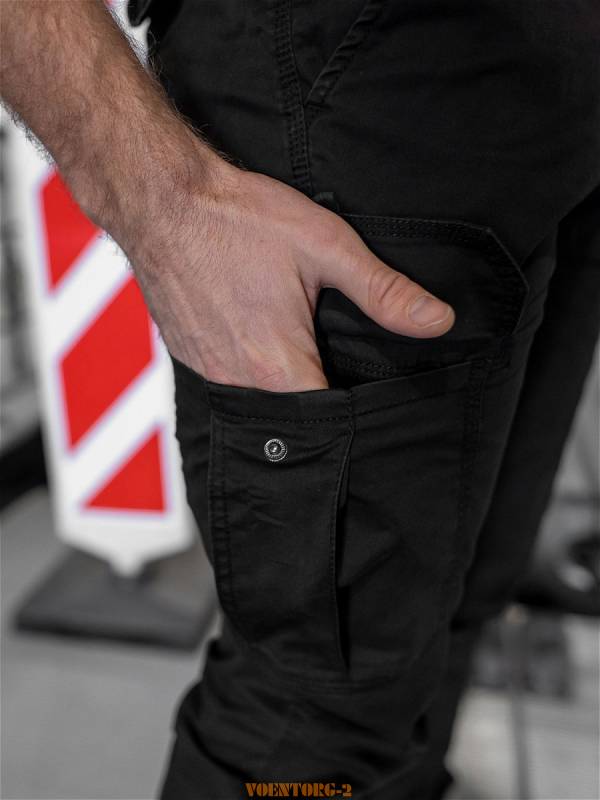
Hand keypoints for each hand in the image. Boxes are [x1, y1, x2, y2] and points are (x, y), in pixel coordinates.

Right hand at [125, 161, 454, 392]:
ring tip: (293, 341)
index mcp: (277, 365)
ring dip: (279, 379)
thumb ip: (383, 292)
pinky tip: (254, 330)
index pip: (325, 418)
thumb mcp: (326, 247)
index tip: (361, 387)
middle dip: (314, 393)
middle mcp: (237, 380)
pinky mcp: (187, 355)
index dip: (349, 410)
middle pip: (290, 411)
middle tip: (330, 355)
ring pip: (257, 396)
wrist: (161, 198)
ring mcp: (206, 370)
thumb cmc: (239, 219)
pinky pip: (227, 377)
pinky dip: (246, 364)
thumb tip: (438, 321)